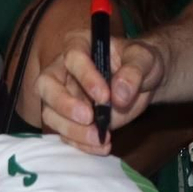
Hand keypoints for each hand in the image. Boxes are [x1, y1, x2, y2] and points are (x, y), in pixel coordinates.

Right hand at [34, 30, 167, 152]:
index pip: (72, 57)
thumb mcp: (145, 60)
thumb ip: (134, 72)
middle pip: (47, 85)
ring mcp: (63, 95)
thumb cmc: (141, 63)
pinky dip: (81, 143)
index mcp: (79, 44)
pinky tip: (101, 147)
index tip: (105, 96)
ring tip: (99, 138)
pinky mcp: (70, 118)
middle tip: (89, 118)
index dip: (85, 76)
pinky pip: (65, 133)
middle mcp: (64, 69)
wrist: (145, 82)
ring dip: (73, 130)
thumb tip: (118, 93)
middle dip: (64, 104)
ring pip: (51, 113)